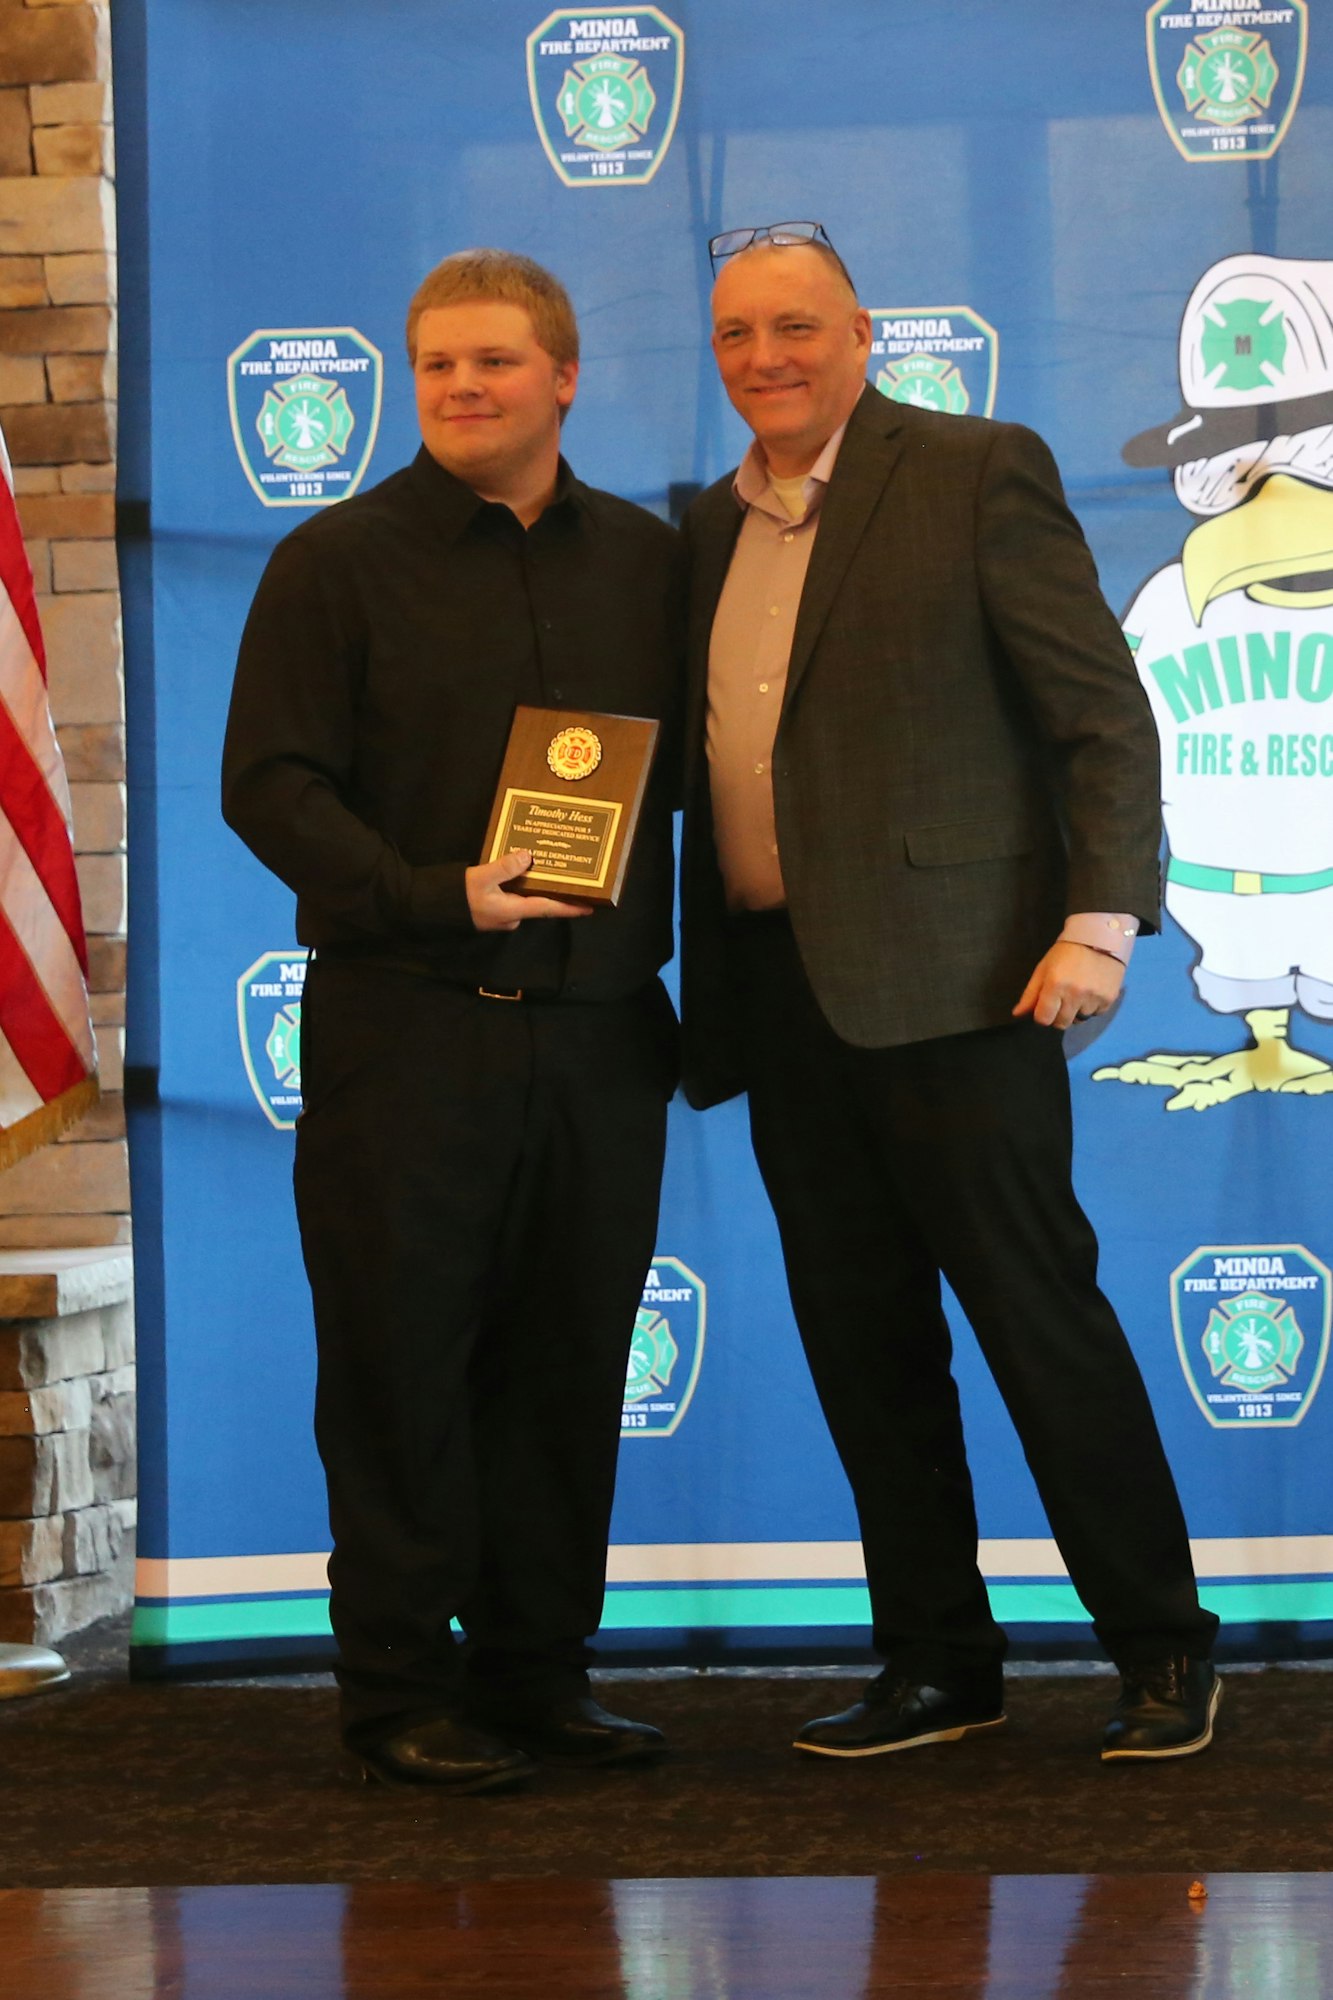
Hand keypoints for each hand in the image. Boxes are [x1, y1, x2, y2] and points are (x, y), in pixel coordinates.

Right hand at [465, 852, 593, 931]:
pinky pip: (512, 896)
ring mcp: (501, 914)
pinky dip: (519, 883)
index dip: (570, 908)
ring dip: (534, 884)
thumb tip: (528, 857)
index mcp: (513, 910)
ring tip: (545, 865)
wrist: (431, 909)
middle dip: (554, 890)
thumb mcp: (481, 877)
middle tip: (570, 876)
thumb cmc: (456, 896)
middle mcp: (511, 916)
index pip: (548, 909)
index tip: (590, 907)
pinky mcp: (492, 909)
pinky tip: (519, 869)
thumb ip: (506, 867)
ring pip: (524, 897)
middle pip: (539, 901)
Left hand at [1012, 940, 1123, 1029]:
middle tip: (1062, 999)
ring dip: (1076, 1011)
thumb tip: (1017, 1014)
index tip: (1046, 1006)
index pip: (1044, 1019)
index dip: (1042, 1014)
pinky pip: (1096, 1014)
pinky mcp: (1109, 999)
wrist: (1098, 938)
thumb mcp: (1043, 969)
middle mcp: (1075, 994)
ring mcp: (1093, 997)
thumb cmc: (1066, 952)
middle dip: (1058, 1015)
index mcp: (1055, 985)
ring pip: (1080, 1020)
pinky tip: (1091, 991)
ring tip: (1078, 993)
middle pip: (1061, 1024)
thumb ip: (1030, 994)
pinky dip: (1091, 1007)